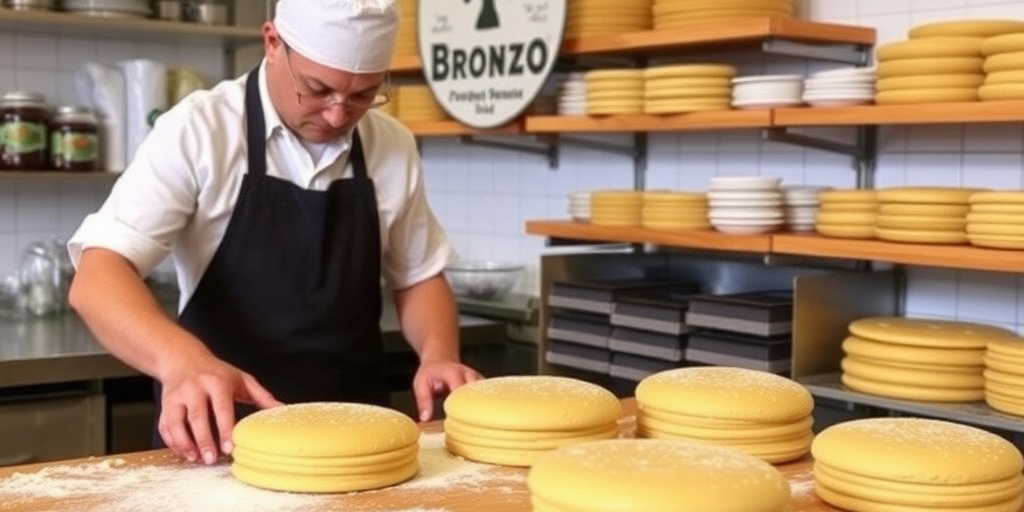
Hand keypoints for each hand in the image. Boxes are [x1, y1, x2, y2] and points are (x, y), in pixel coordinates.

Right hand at [158, 355, 280, 463]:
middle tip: (212, 459)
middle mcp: (194, 388)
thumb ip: (262, 396)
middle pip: (197, 417)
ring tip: (196, 458)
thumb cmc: (216, 372)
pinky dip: (173, 442)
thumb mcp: (242, 379)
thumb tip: (283, 410)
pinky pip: (165, 426)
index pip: (221, 408)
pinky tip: (185, 452)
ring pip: (176, 423)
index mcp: (217, 382)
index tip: (229, 448)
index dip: (224, 429)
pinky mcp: (165, 405)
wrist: (183, 358)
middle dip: (204, 440)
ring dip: (185, 444)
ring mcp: (176, 396)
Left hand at [412, 360, 482, 421]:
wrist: (440, 359)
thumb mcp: (420, 383)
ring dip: (479, 407)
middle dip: (472, 408)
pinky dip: (482, 404)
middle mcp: (469, 374)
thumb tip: (426, 417)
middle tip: (466, 423)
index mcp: (454, 373)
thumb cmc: (431, 371)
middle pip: (476, 393)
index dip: (459, 407)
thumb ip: (423, 400)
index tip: (456, 420)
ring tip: (474, 420)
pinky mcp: (481, 383)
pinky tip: (478, 414)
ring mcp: (477, 378)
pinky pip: (485, 395)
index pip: (461, 392)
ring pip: (484, 394)